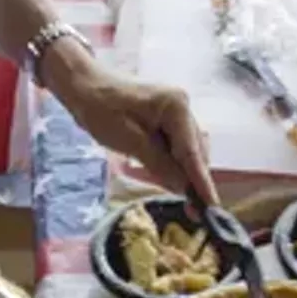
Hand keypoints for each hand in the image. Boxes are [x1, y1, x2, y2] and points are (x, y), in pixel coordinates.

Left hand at [45, 44, 218, 206]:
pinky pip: (177, 146)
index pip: (192, 152)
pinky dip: (173, 164)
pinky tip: (166, 176)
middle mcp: (183, 107)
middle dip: (194, 180)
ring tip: (183, 199)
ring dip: (184, 174)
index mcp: (176, 107)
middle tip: (194, 212)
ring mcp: (177, 112)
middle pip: (196, 152)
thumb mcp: (129, 141)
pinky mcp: (168, 119)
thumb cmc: (100, 109)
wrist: (84, 86)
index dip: (202, 182)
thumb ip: (159, 164)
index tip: (212, 207)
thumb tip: (183, 187)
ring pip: (189, 151)